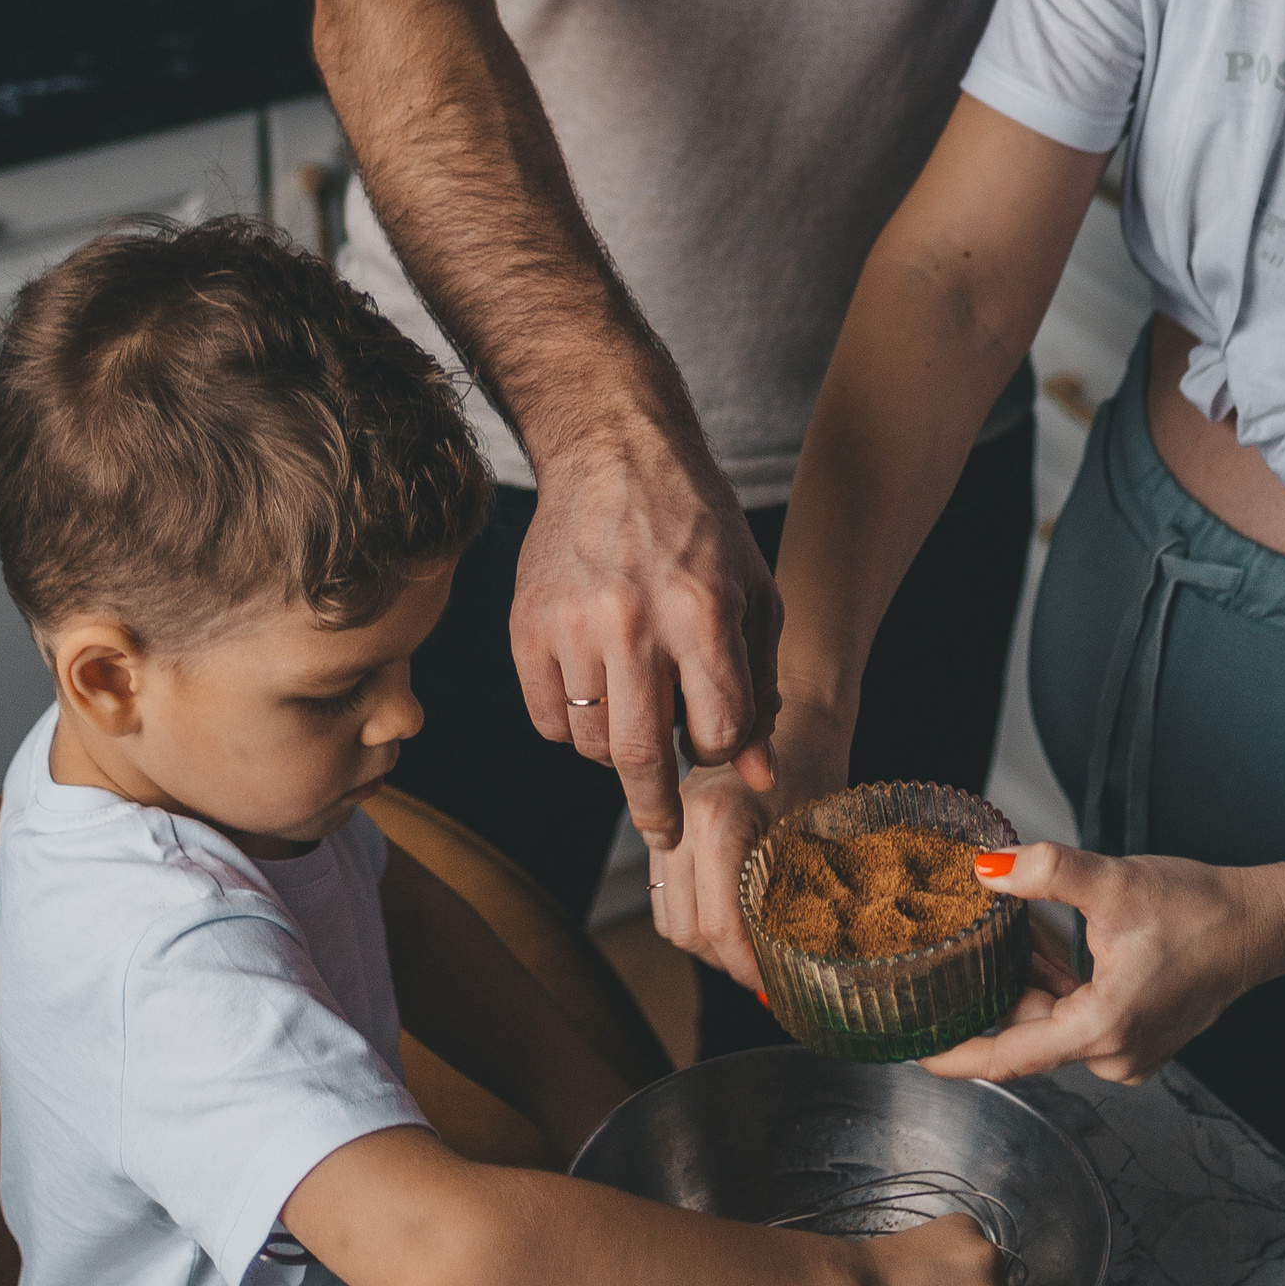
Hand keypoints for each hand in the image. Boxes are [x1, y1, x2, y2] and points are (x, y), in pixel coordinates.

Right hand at [509, 416, 781, 846]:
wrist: (613, 454)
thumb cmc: (698, 529)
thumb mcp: (753, 596)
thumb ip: (758, 688)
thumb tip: (759, 775)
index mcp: (700, 612)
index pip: (714, 731)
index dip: (719, 748)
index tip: (713, 740)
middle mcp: (631, 621)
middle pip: (639, 758)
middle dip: (657, 809)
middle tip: (664, 831)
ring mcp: (570, 625)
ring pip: (590, 745)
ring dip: (616, 754)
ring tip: (634, 719)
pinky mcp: (525, 626)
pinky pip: (547, 719)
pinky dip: (573, 726)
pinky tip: (595, 693)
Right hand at [645, 701, 852, 991]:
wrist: (796, 719)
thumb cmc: (816, 772)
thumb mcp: (820, 836)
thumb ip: (808, 898)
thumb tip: (808, 965)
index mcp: (720, 821)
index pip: (720, 923)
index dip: (749, 965)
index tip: (774, 981)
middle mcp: (682, 823)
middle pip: (688, 930)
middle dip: (729, 961)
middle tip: (768, 971)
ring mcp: (668, 826)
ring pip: (671, 920)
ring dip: (710, 946)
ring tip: (752, 946)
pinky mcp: (665, 831)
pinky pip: (666, 898)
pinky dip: (696, 919)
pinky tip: (733, 918)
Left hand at [922, 841, 1284, 1088]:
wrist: (1259, 925)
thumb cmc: (1201, 910)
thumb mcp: (1116, 883)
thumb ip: (1049, 872)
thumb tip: (989, 868)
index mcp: (1102, 1029)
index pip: (1008, 1058)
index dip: (956, 1056)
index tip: (913, 1052)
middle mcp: (1113, 1056)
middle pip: (1026, 1034)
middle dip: (993, 996)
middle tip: (959, 956)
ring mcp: (1127, 1054)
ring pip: (1051, 1025)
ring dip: (1029, 987)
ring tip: (1010, 940)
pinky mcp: (1136, 1041)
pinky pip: (1077, 1022)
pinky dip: (1057, 990)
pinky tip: (1049, 950)